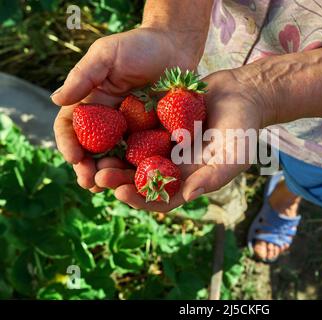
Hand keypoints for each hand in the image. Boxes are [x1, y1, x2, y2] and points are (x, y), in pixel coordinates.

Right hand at [53, 27, 199, 191]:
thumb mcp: (106, 54)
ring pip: (118, 159)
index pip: (72, 128)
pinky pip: (147, 156)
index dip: (69, 144)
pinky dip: (141, 169)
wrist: (175, 47)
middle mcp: (109, 122)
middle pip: (93, 150)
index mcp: (92, 104)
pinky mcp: (156, 135)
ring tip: (111, 188)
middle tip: (90, 183)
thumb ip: (84, 76)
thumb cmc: (138, 45)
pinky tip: (142, 181)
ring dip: (113, 175)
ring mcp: (133, 131)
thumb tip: (55, 100)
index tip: (74, 157)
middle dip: (89, 168)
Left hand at [94, 69, 266, 211]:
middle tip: (100, 176)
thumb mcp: (234, 154)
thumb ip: (215, 176)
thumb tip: (188, 195)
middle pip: (142, 180)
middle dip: (120, 181)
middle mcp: (174, 165)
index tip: (121, 193)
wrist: (242, 94)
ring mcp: (166, 145)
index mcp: (189, 179)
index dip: (140, 199)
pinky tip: (104, 128)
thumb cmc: (243, 128)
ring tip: (97, 156)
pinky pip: (138, 130)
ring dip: (116, 159)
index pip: (161, 198)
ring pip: (135, 157)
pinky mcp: (160, 124)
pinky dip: (123, 132)